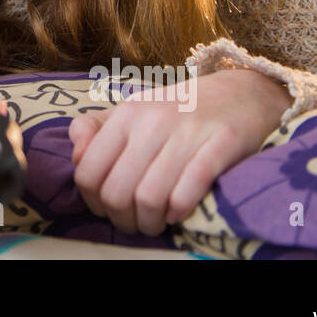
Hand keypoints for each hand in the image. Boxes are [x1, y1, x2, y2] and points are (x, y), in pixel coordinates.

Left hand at [67, 68, 291, 235]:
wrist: (241, 93)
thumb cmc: (179, 110)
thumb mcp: (133, 112)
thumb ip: (95, 130)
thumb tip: (75, 154)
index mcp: (125, 115)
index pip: (88, 172)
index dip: (94, 202)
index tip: (109, 209)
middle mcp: (151, 121)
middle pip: (116, 192)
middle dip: (123, 220)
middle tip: (136, 223)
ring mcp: (186, 133)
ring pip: (148, 198)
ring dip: (150, 223)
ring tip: (157, 222)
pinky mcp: (220, 146)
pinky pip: (187, 192)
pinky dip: (178, 212)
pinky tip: (179, 212)